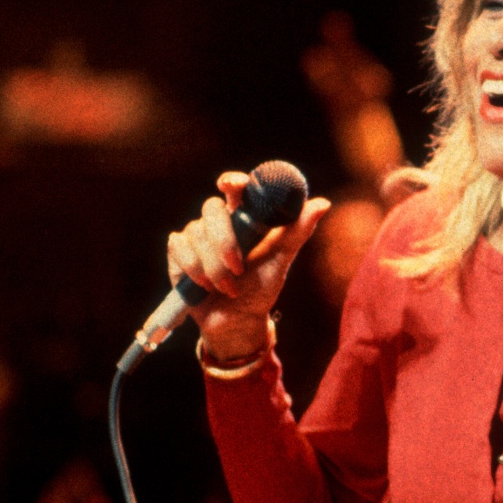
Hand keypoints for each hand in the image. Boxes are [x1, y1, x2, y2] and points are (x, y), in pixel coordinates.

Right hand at [166, 171, 330, 361]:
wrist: (238, 321)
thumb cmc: (261, 287)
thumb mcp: (281, 260)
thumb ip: (297, 231)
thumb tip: (323, 203)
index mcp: (244, 217)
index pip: (235, 188)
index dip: (232, 181)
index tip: (232, 184)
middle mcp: (219, 222)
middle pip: (211, 208)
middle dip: (224, 241)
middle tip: (238, 268)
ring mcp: (196, 235)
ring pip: (196, 233)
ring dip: (213, 266)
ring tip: (228, 287)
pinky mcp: (179, 251)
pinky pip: (179, 247)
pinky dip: (193, 268)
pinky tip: (205, 286)